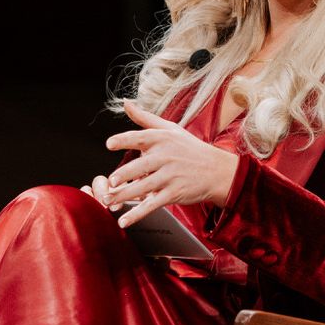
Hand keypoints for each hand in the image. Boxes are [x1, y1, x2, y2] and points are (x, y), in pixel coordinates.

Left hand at [101, 102, 239, 228]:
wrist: (217, 170)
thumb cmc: (190, 148)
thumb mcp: (170, 129)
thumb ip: (145, 118)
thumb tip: (126, 103)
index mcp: (162, 139)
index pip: (140, 138)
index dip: (124, 140)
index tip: (110, 144)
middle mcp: (166, 157)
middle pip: (140, 167)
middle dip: (124, 175)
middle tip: (110, 182)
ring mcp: (170, 177)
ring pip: (144, 187)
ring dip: (124, 196)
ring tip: (107, 201)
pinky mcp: (174, 194)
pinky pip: (152, 204)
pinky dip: (137, 214)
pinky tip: (124, 221)